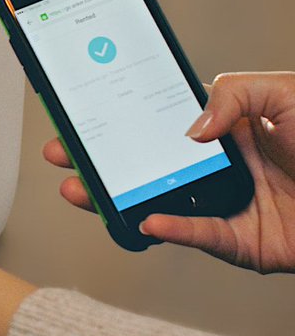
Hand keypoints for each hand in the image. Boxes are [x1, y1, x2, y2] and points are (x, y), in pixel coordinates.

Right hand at [44, 71, 294, 272]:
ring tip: (80, 189)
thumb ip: (233, 94)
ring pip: (157, 202)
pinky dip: (169, 230)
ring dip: (115, 198)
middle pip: (145, 165)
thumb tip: (188, 129)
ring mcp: (225, 207)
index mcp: (226, 130)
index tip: (84, 111)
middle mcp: (219, 169)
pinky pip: (196, 237)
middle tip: (63, 152)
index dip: (120, 117)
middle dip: (99, 160)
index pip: (160, 122)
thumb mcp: (287, 92)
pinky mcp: (241, 243)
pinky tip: (144, 219)